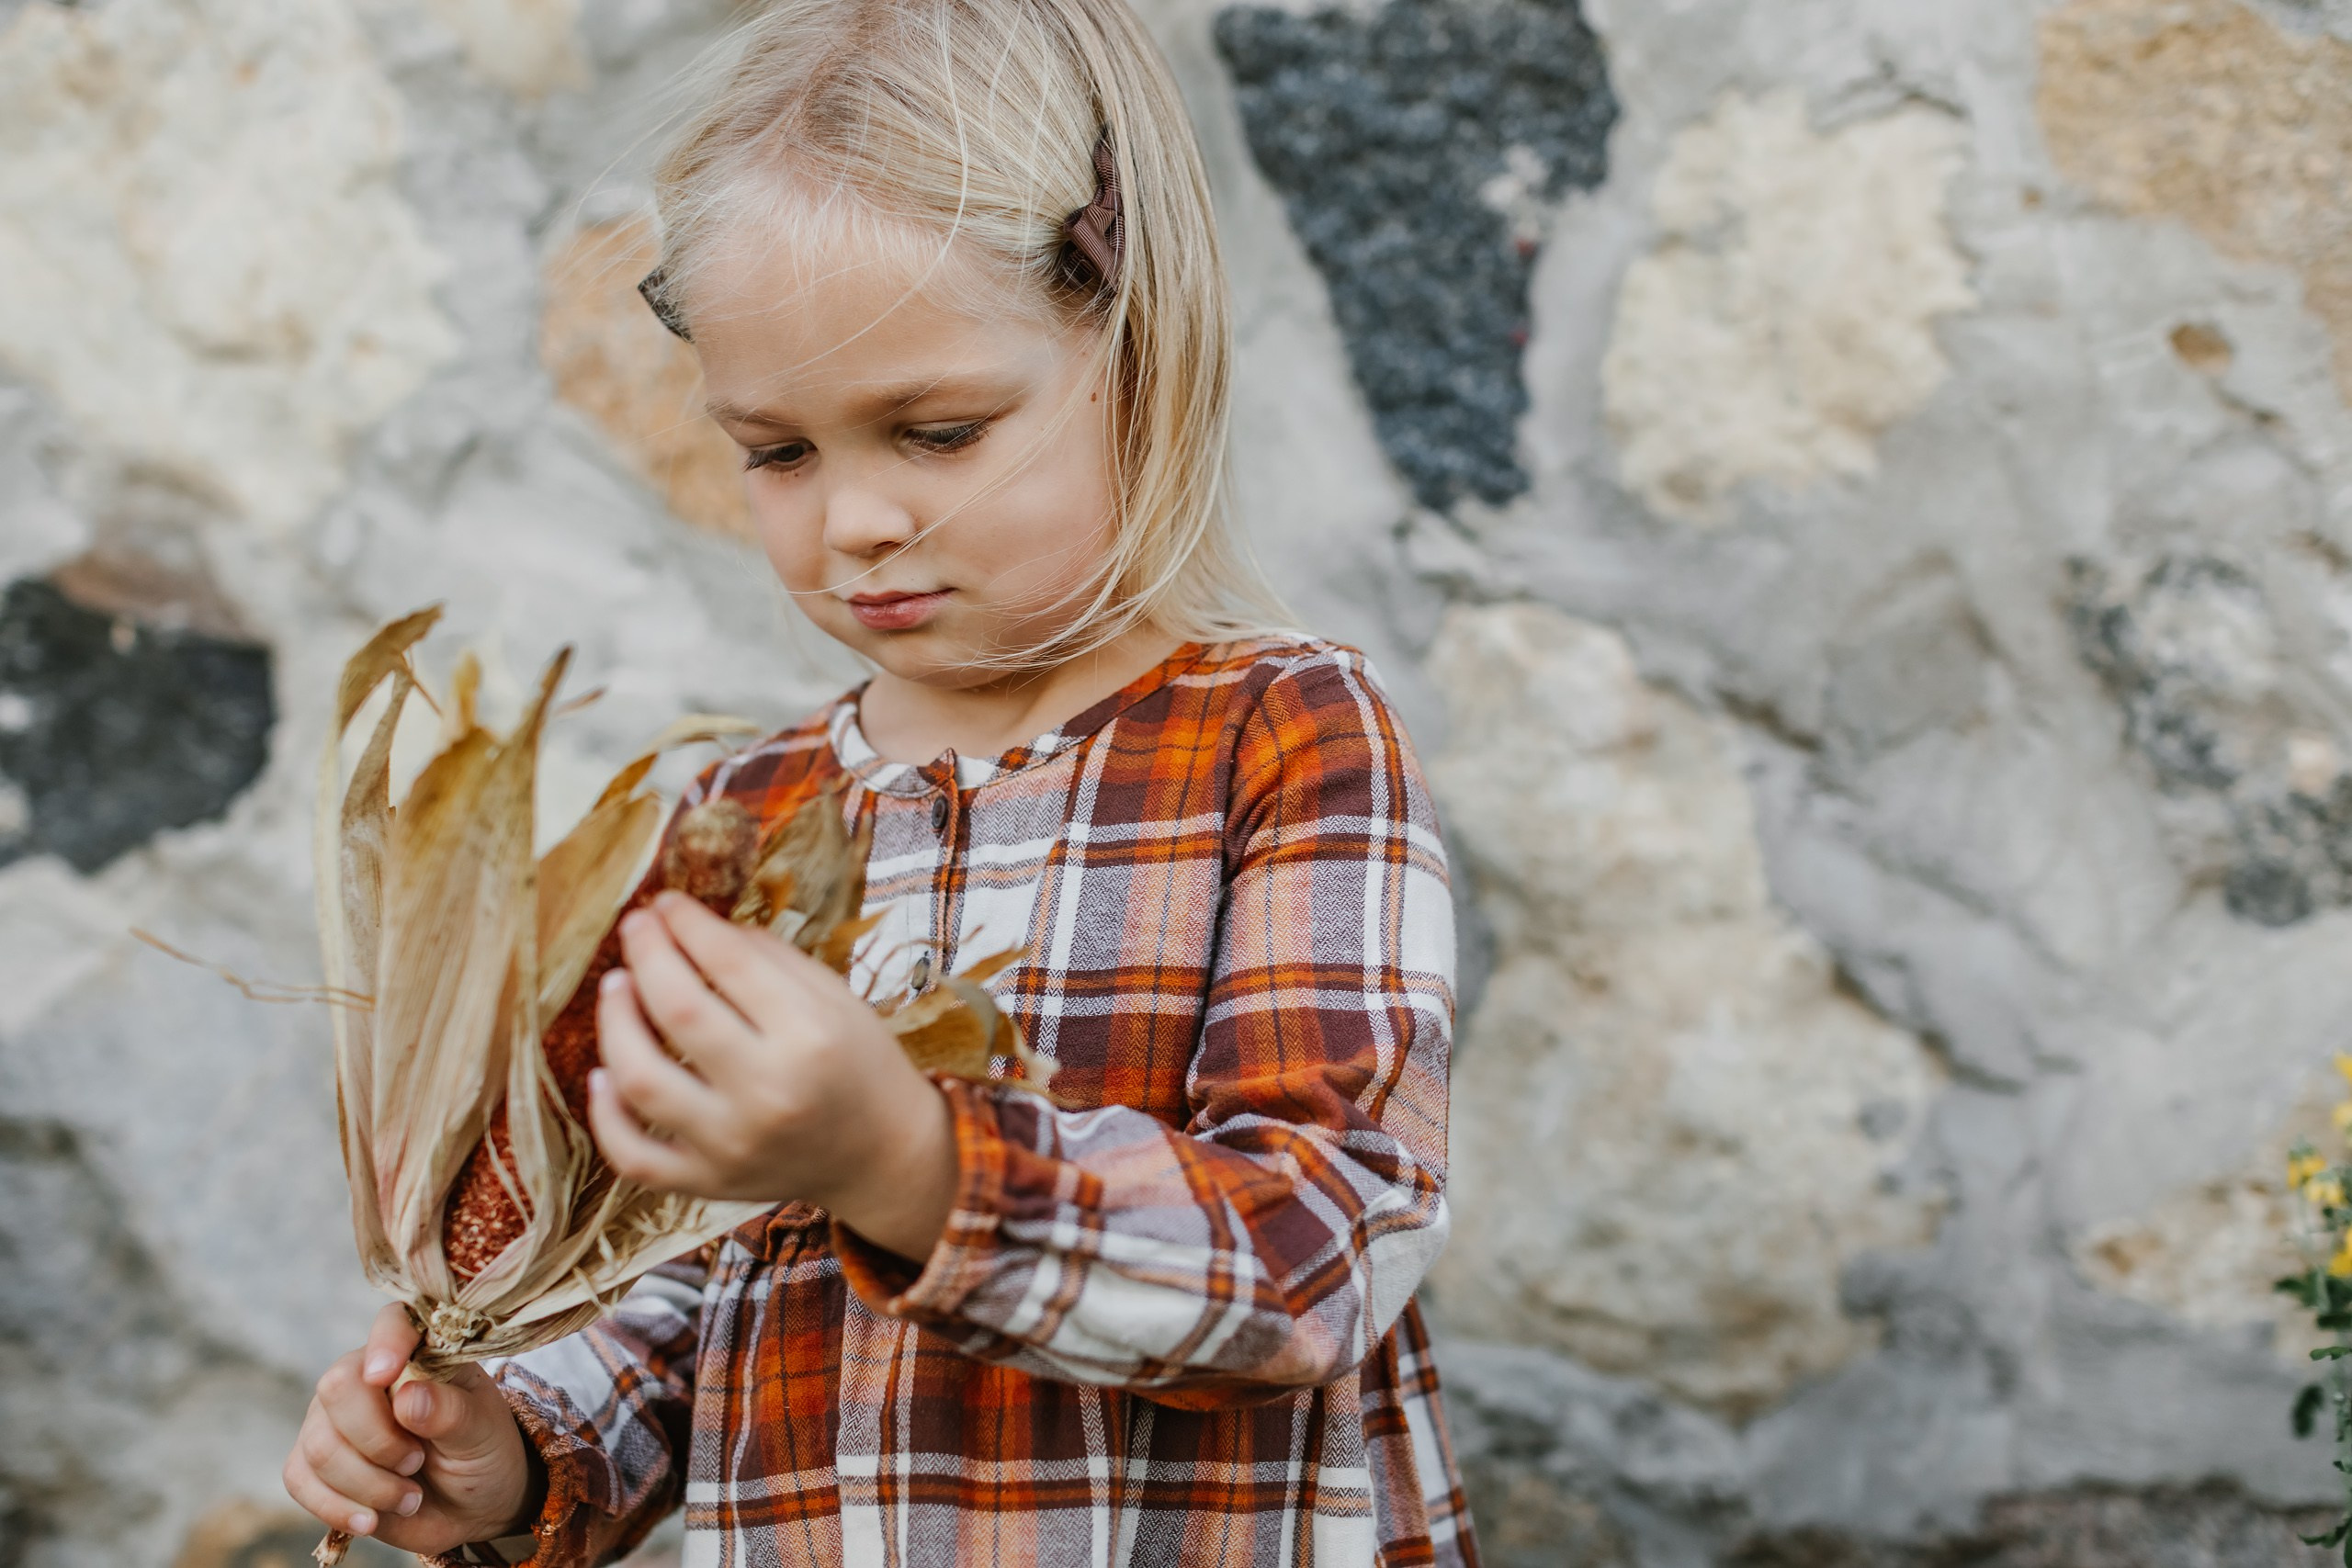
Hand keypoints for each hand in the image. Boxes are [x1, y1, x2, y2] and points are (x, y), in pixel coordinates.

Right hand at [283, 1304, 539, 1554]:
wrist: (470, 1506)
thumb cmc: (481, 1452)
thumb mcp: (482, 1432)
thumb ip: (451, 1412)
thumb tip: (407, 1396)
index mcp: (418, 1351)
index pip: (393, 1322)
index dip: (386, 1342)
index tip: (385, 1375)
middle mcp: (365, 1375)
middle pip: (338, 1388)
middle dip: (379, 1440)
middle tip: (417, 1462)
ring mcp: (334, 1418)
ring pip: (320, 1445)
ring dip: (368, 1484)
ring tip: (409, 1496)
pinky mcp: (314, 1463)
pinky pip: (300, 1479)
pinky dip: (337, 1507)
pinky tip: (371, 1519)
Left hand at [589, 891, 959, 1259]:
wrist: (883, 1155)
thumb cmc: (860, 1064)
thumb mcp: (836, 997)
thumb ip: (768, 958)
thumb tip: (695, 925)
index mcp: (810, 1036)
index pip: (729, 961)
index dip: (687, 922)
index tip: (667, 902)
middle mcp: (769, 1092)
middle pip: (678, 1010)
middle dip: (646, 954)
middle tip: (635, 926)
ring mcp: (733, 1144)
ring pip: (641, 1079)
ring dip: (614, 1022)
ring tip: (617, 986)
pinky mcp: (708, 1182)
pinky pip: (633, 1157)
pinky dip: (605, 1116)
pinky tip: (603, 1075)